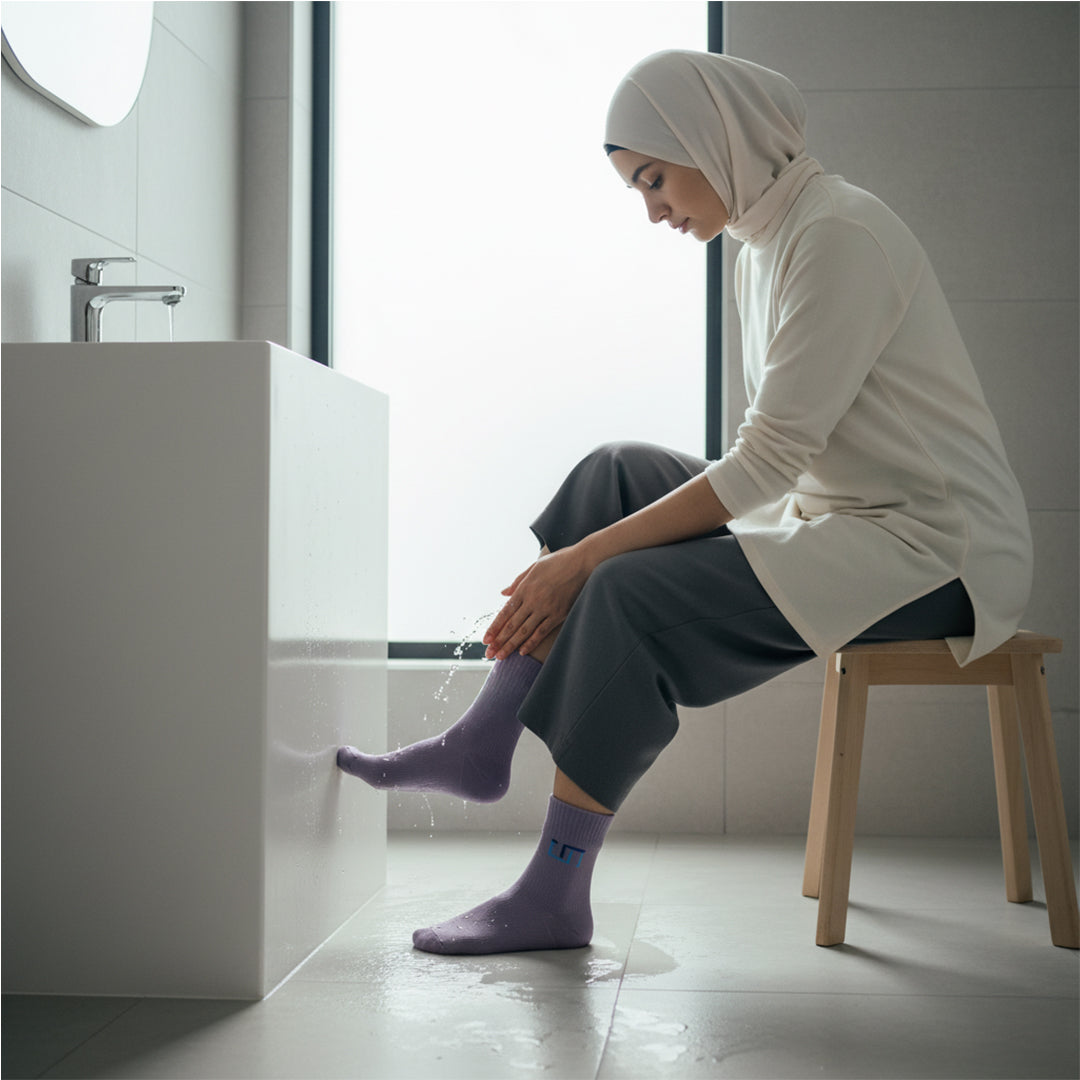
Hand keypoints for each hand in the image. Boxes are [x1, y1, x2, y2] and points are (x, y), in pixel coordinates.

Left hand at [483, 544, 594, 659]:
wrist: (583, 562)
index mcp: (525, 588)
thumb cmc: (559, 562)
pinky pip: (542, 631)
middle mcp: (533, 600)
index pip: (505, 612)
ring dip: (511, 645)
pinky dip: (531, 642)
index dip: (494, 627)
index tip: (486, 639)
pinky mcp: (559, 614)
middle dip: (499, 641)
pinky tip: (522, 651)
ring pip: (524, 631)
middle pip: (512, 625)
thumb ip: (518, 581)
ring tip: (501, 657)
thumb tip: (503, 593)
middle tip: (489, 653)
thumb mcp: (534, 567)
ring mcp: (546, 609)